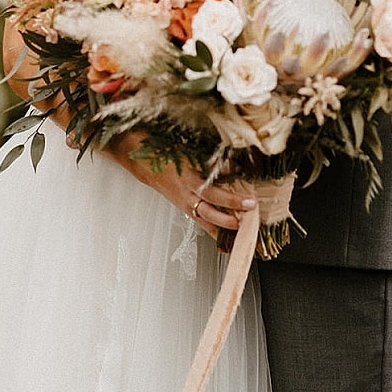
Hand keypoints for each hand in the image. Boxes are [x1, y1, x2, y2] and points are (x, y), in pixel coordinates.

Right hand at [104, 131, 255, 239]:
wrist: (139, 159)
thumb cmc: (164, 151)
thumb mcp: (187, 151)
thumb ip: (209, 161)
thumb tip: (235, 167)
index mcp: (187, 178)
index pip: (212, 192)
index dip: (231, 197)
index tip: (249, 199)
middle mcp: (185, 194)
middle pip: (210, 210)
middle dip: (232, 215)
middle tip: (252, 214)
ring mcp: (183, 202)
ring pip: (206, 220)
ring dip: (225, 227)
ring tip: (245, 233)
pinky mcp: (183, 207)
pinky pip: (201, 222)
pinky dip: (215, 230)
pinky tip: (227, 240)